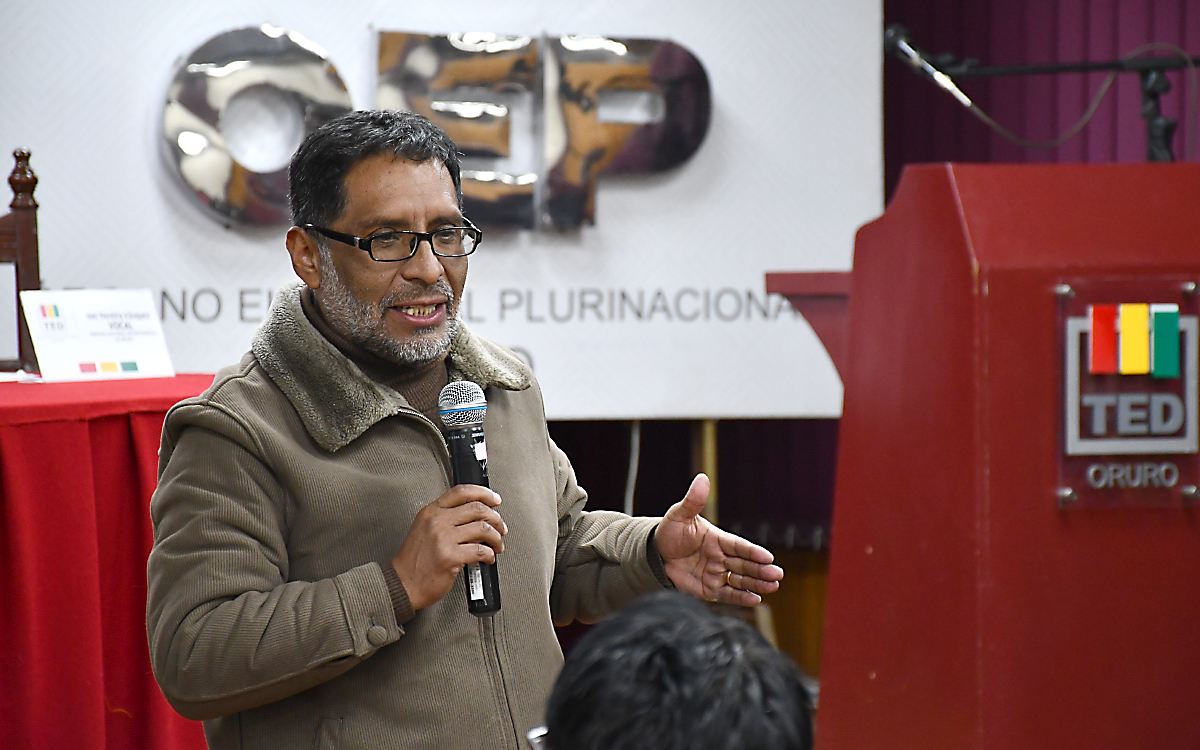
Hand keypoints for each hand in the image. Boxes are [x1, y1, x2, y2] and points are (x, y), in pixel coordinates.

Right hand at [391, 485, 507, 610]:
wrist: (402, 584)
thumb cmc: (413, 561)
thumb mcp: (423, 529)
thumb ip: (445, 518)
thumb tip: (474, 517)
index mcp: (431, 512)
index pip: (461, 492)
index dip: (483, 493)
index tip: (494, 499)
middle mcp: (437, 522)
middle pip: (477, 508)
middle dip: (496, 518)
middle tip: (501, 527)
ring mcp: (444, 539)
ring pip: (483, 529)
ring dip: (496, 538)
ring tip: (497, 545)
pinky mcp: (451, 557)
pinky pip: (481, 551)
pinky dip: (490, 555)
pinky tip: (489, 558)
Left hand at [654, 474, 783, 605]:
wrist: (655, 554)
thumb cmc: (671, 532)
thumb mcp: (680, 515)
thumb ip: (693, 501)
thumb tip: (703, 478)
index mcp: (718, 539)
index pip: (739, 546)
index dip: (753, 551)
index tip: (767, 556)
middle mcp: (721, 557)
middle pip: (745, 564)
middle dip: (761, 570)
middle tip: (777, 575)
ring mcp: (716, 573)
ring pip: (740, 580)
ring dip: (756, 584)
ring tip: (772, 586)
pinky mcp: (709, 589)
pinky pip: (727, 594)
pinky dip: (741, 597)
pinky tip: (755, 599)